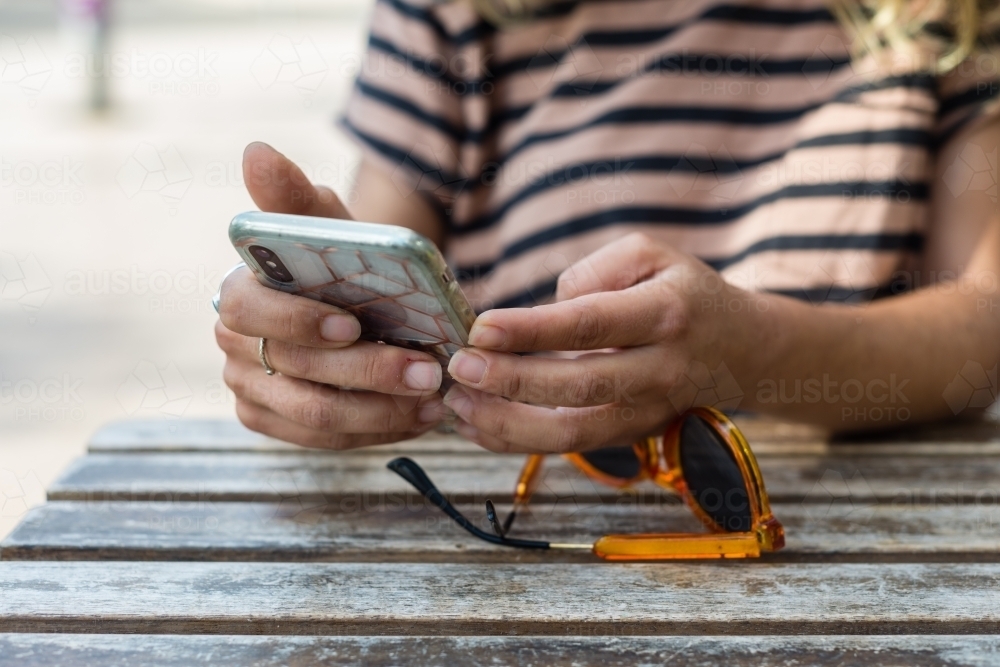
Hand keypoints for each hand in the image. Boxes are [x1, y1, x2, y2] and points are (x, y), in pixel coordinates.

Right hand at [215, 143, 449, 448]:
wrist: (356, 304)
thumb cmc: (340, 263)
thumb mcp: (328, 226)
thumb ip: (295, 198)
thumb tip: (256, 152)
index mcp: (238, 292)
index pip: (252, 311)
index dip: (300, 321)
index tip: (355, 324)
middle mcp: (234, 345)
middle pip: (297, 370)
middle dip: (368, 371)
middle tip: (429, 371)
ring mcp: (251, 390)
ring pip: (315, 416)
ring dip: (382, 409)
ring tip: (435, 398)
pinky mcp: (274, 423)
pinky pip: (326, 441)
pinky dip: (377, 429)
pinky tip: (419, 416)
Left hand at [441, 233, 761, 452]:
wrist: (742, 351)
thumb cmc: (683, 292)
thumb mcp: (650, 254)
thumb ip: (593, 272)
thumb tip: (542, 312)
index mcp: (664, 313)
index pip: (590, 325)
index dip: (532, 330)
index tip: (480, 328)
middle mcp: (660, 370)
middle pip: (579, 387)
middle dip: (511, 381)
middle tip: (459, 367)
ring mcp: (648, 411)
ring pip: (574, 433)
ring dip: (508, 424)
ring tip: (457, 405)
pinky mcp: (632, 436)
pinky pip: (570, 447)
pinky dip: (518, 442)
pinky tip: (476, 426)